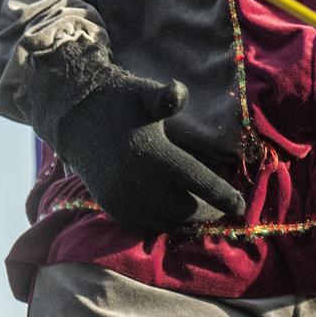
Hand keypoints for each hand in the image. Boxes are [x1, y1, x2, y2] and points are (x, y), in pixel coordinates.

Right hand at [50, 70, 245, 236]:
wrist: (74, 118)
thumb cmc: (118, 102)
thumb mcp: (143, 94)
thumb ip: (164, 99)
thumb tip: (178, 90)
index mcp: (152, 156)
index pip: (197, 183)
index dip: (222, 196)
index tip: (242, 206)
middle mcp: (136, 184)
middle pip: (184, 210)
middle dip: (207, 212)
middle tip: (224, 208)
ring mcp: (120, 199)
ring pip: (164, 223)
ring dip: (186, 221)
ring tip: (204, 213)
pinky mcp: (109, 207)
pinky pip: (142, 226)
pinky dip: (162, 224)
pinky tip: (176, 215)